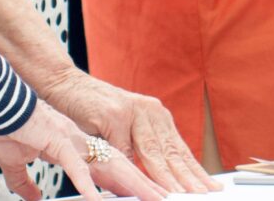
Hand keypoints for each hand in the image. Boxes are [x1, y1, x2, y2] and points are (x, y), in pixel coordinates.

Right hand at [0, 100, 165, 200]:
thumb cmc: (0, 125)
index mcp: (72, 145)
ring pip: (108, 164)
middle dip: (141, 184)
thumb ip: (24, 182)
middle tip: (162, 197)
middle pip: (118, 166)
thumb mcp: (14, 164)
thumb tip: (31, 197)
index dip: (126, 182)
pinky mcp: (55, 139)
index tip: (144, 194)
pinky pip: (75, 166)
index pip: (106, 167)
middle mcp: (78, 141)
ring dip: (131, 184)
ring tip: (152, 198)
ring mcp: (70, 139)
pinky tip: (97, 200)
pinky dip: (87, 184)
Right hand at [40, 70, 220, 194]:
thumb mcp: (121, 129)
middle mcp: (148, 112)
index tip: (207, 187)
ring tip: (173, 195)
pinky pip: (120, 150)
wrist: (65, 83)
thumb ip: (135, 152)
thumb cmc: (93, 108)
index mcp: (154, 115)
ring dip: (163, 178)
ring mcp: (131, 113)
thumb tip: (147, 183)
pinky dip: (128, 170)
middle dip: (185, 178)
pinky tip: (136, 186)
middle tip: (198, 195)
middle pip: (169, 152)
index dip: (193, 171)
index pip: (178, 149)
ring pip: (151, 152)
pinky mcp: (111, 116)